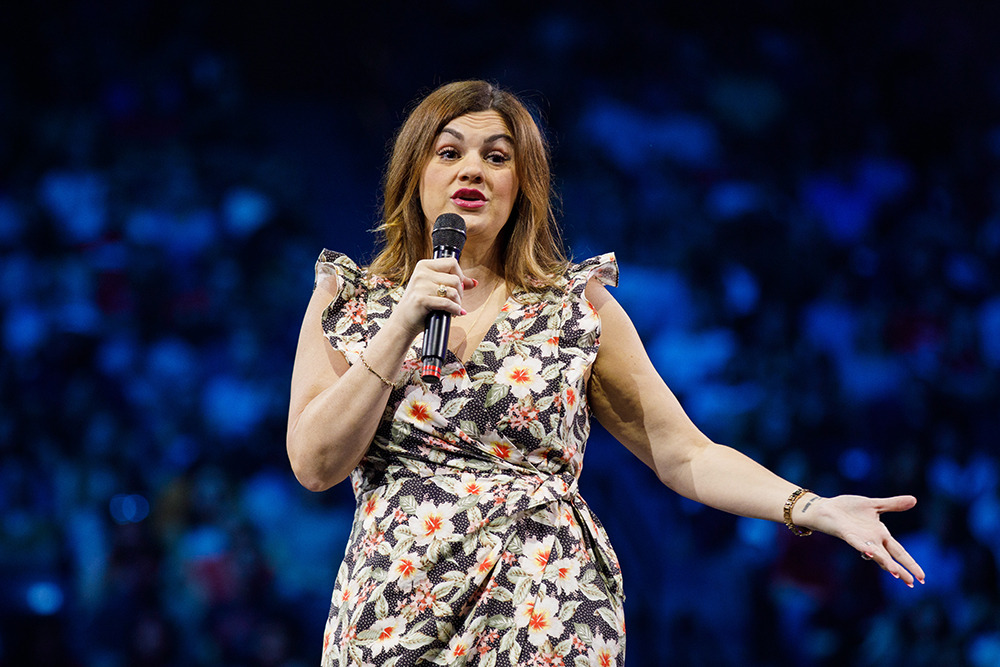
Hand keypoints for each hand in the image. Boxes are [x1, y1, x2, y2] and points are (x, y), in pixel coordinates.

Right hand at [389, 257, 476, 338]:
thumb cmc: (421, 305)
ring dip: (458, 303)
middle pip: (455, 279)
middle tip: (456, 302)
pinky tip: (456, 313)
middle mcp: (421, 273)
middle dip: (460, 293)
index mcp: (424, 266)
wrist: (403, 322)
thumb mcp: (435, 289)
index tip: (459, 287)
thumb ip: (453, 283)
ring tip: (454, 309)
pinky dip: (455, 310)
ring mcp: (420, 286)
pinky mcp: (421, 299)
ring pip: (453, 291)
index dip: (460, 275)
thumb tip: (474, 282)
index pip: (452, 263)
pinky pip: (447, 303)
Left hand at [803, 494, 924, 586]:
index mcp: (880, 534)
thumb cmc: (848, 509)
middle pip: (890, 557)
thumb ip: (892, 504)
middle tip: (913, 584)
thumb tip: (914, 500)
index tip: (922, 578)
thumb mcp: (874, 505)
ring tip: (897, 573)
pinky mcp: (847, 534)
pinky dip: (863, 547)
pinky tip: (869, 553)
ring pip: (875, 553)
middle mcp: (871, 540)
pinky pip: (856, 542)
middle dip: (901, 569)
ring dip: (885, 562)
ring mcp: (859, 538)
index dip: (910, 563)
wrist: (826, 507)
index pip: (899, 551)